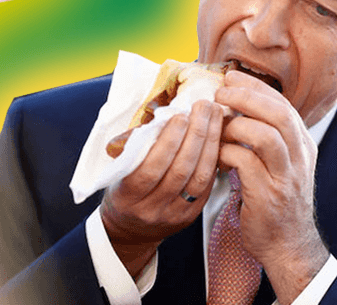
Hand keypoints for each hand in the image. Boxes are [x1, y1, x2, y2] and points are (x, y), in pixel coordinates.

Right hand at [100, 100, 223, 277]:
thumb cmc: (123, 191)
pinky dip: (214, 158)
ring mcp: (175, 215)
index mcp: (128, 198)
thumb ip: (137, 147)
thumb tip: (162, 115)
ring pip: (199, 177)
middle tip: (204, 107)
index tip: (180, 115)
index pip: (151, 169)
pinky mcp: (192, 216)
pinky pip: (207, 185)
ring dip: (210, 143)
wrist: (132, 230)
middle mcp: (152, 209)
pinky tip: (217, 136)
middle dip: (195, 135)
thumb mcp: (119, 171)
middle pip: (180, 171)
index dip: (168, 142)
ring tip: (214, 115)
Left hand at [215, 70, 329, 304]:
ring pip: (265, 135)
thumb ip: (267, 138)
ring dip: (235, 125)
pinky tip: (216, 156)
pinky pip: (245, 163)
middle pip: (277, 112)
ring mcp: (286, 177)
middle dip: (246, 96)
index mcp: (302, 144)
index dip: (255, 87)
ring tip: (217, 126)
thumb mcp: (279, 164)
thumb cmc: (276, 201)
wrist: (288, 245)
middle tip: (221, 92)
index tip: (231, 77)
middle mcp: (300, 157)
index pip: (283, 104)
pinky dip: (226, 153)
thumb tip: (236, 107)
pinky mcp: (269, 196)